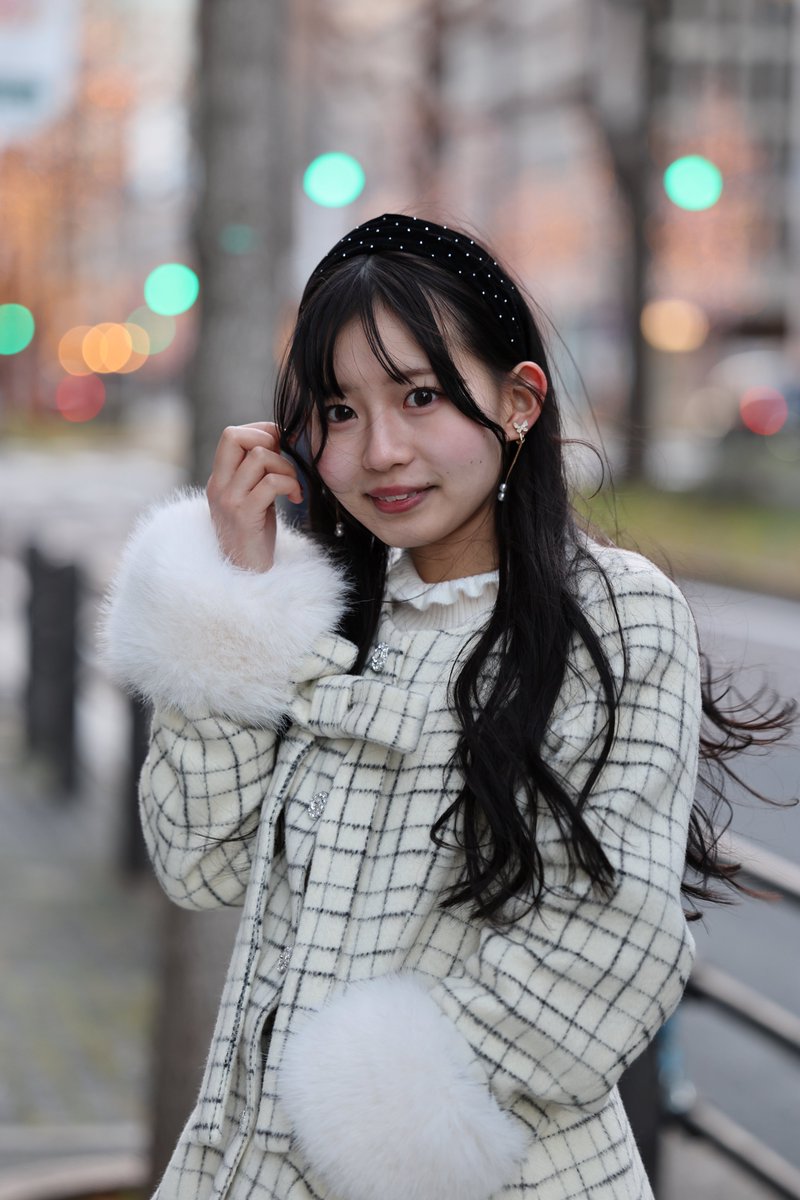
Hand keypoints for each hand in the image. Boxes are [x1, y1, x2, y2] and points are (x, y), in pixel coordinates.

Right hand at [206, 422, 302, 571]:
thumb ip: (256, 472)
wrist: (245, 575)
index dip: (260, 432)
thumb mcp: (251, 497)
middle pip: (235, 435)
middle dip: (268, 440)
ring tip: (293, 485)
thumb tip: (279, 440)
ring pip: (259, 457)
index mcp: (219, 478)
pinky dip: (290, 484)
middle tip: (284, 462)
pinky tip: (296, 497)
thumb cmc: (254, 535)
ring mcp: (229, 500)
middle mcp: (219, 485)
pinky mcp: (244, 516)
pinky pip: (270, 483)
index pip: (231, 434)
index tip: (281, 448)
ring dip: (286, 467)